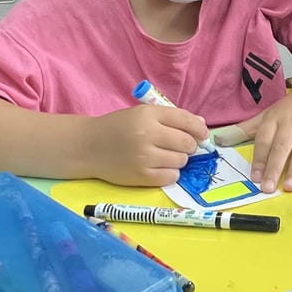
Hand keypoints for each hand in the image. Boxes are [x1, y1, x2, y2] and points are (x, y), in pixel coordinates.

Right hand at [83, 105, 208, 186]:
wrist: (88, 147)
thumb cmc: (119, 128)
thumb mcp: (142, 114)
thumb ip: (172, 118)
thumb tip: (202, 126)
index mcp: (148, 115)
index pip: (186, 120)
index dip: (200, 129)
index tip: (203, 135)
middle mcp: (147, 135)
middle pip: (187, 143)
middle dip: (190, 146)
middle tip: (181, 146)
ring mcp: (144, 157)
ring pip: (181, 161)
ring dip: (178, 159)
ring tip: (164, 155)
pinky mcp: (141, 176)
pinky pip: (171, 177)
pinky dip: (170, 173)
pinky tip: (159, 167)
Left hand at [231, 91, 291, 192]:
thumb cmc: (291, 109)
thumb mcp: (267, 115)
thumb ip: (245, 130)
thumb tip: (219, 139)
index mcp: (275, 118)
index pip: (264, 140)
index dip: (259, 159)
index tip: (254, 177)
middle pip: (282, 146)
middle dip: (274, 168)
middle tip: (268, 187)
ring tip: (288, 186)